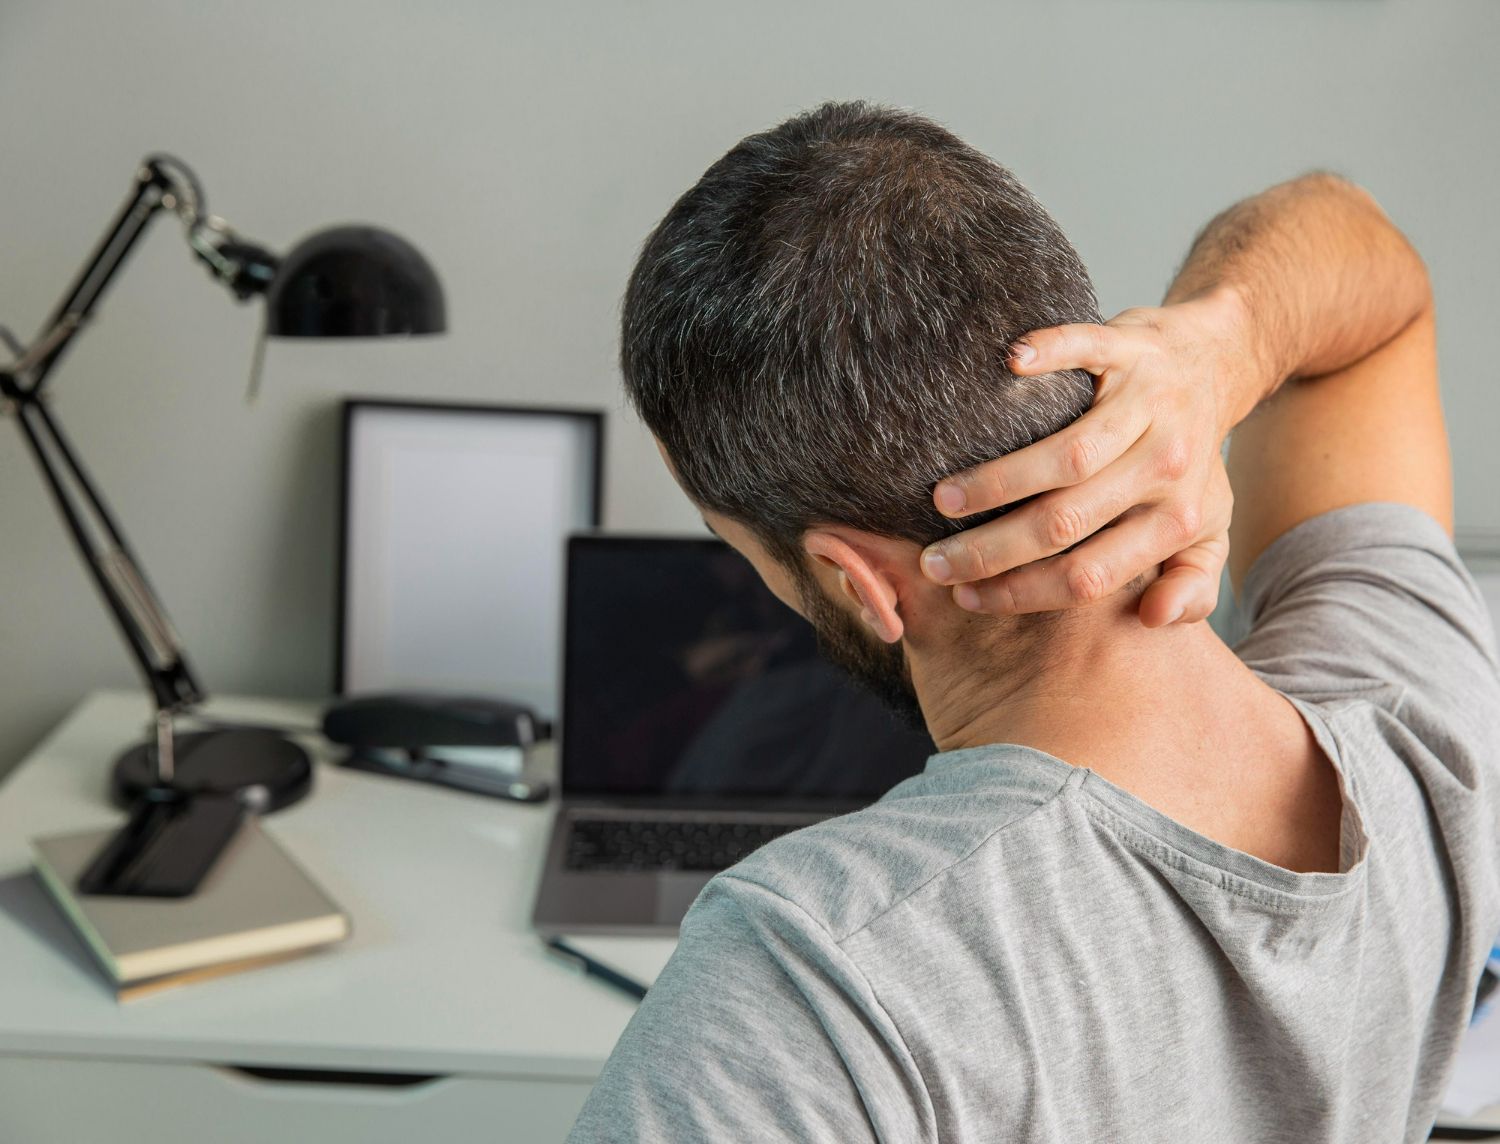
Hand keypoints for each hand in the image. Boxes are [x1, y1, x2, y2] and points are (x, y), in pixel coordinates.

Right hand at [920, 290, 1260, 626]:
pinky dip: (1051, 352)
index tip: (967, 598)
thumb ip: (1193, 586)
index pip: (1090, 574)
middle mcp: (1166, 465)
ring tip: (942, 500)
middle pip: (1066, 521)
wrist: (1217, 364)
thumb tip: (1155, 620)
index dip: (1022, 592)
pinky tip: (1009, 364)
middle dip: (991, 549)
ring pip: (1068, 454)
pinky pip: (1088, 348)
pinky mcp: (1133, 347)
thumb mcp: (1207, 532)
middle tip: (935, 562)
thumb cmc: (1191, 459)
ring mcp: (1149, 403)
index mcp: (1178, 520)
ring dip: (997, 480)